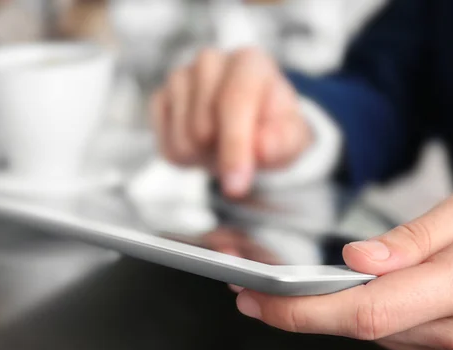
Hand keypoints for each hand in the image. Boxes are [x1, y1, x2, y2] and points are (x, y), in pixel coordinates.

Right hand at [151, 48, 311, 197]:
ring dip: (204, 158)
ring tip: (222, 147)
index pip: (233, 102)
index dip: (235, 146)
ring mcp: (180, 78)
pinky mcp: (160, 98)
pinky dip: (185, 159)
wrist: (250, 125)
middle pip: (202, 128)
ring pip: (182, 141)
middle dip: (221, 155)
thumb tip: (262, 148)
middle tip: (240, 153)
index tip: (237, 184)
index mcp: (249, 63)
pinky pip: (164, 144)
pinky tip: (202, 146)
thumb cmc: (273, 129)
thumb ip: (283, 142)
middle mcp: (210, 62)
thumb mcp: (292, 139)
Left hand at [235, 190, 452, 349]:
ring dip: (355, 310)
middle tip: (270, 286)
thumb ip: (414, 238)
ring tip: (352, 281)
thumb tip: (356, 260)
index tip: (255, 300)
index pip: (365, 310)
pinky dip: (386, 323)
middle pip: (363, 326)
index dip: (300, 310)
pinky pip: (403, 348)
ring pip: (380, 338)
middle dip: (311, 306)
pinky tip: (395, 299)